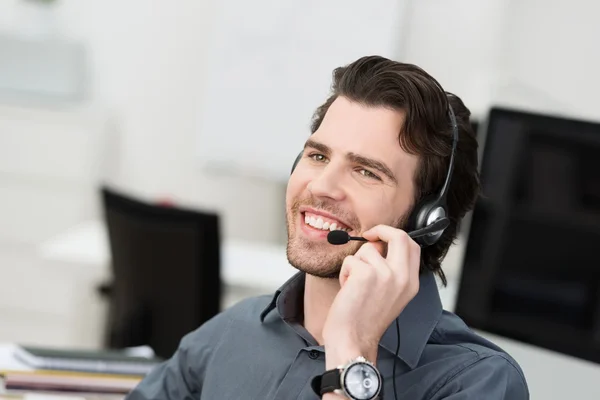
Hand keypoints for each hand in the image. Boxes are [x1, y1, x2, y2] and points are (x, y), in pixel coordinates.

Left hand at [322, 225, 420, 367]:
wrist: (353, 339)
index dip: (395, 235)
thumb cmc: (365, 319)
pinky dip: (345, 272)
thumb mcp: (391, 294)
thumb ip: (392, 270)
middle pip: (399, 236)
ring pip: (367, 250)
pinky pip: (351, 260)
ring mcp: (385, 274)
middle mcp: (403, 277)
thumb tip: (378, 245)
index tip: (380, 237)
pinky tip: (347, 290)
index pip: (412, 246)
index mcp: (411, 283)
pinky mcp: (365, 274)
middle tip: (367, 236)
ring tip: (354, 285)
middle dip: (380, 230)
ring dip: (355, 264)